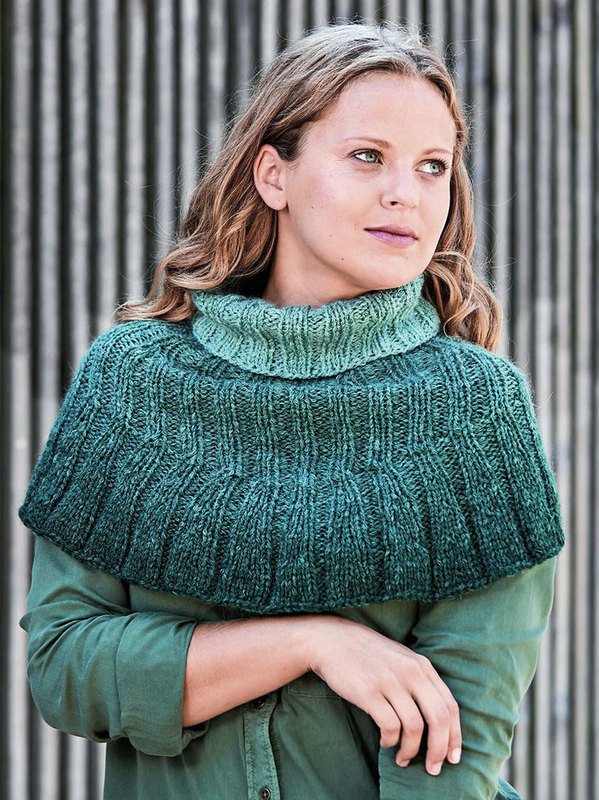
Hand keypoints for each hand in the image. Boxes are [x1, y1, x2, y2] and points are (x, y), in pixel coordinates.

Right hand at [304, 615, 461, 775]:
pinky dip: (390, 741)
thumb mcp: (402, 659)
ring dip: (412, 750)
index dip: (455, 736)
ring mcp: (390, 681)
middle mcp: (411, 672)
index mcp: (422, 665)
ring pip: (415, 727)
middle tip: (434, 768)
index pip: (450, 706)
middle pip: (439, 718)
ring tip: (403, 759)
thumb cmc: (369, 654)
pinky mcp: (369, 692)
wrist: (333, 640)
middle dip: (439, 749)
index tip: (453, 757)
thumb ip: (420, 681)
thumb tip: (438, 721)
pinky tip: (385, 742)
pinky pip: (389, 726)